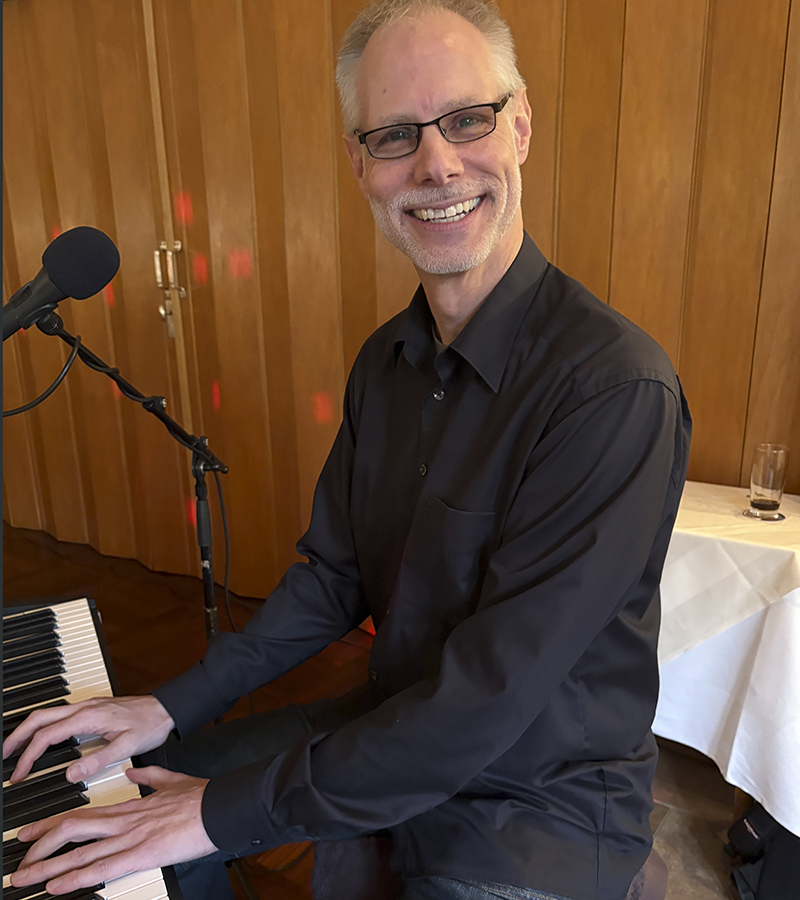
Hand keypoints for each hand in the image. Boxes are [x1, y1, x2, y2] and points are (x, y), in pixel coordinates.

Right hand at [2, 695, 174, 782]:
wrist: (167, 708)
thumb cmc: (151, 724)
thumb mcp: (127, 746)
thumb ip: (98, 760)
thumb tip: (71, 773)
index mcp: (88, 717)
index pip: (47, 735)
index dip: (29, 756)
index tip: (19, 774)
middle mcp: (85, 708)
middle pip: (39, 718)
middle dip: (17, 736)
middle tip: (4, 757)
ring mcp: (88, 706)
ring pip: (48, 714)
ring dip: (29, 730)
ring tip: (17, 749)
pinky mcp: (93, 709)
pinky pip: (60, 715)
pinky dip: (44, 726)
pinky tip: (44, 739)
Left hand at [9, 767, 217, 895]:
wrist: (219, 805)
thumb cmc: (201, 797)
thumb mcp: (171, 781)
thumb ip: (149, 777)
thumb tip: (133, 773)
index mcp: (130, 807)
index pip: (82, 814)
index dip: (53, 823)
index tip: (32, 831)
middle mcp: (124, 822)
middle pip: (72, 830)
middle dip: (40, 845)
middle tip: (18, 856)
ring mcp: (130, 838)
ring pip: (80, 852)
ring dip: (47, 867)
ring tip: (23, 878)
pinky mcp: (142, 854)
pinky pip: (101, 868)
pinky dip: (75, 878)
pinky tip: (56, 885)